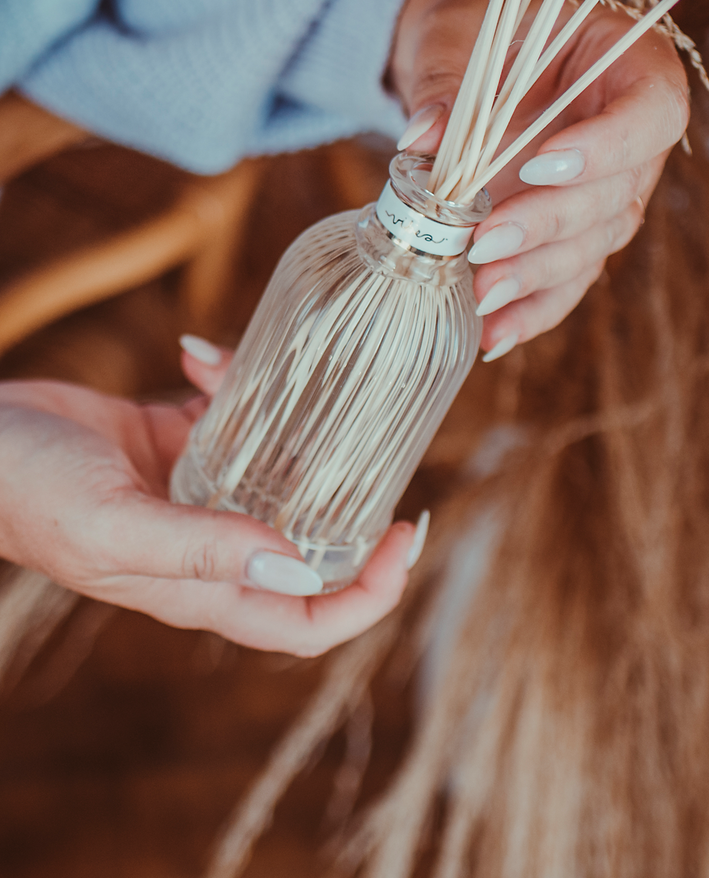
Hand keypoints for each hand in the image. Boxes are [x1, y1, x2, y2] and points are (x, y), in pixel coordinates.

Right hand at [0, 370, 420, 656]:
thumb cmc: (29, 493)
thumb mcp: (114, 525)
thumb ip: (200, 548)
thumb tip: (297, 565)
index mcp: (201, 586)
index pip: (306, 621)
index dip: (367, 595)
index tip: (404, 535)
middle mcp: (207, 547)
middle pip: (307, 545)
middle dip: (352, 502)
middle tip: (381, 440)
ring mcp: (192, 494)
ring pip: (274, 469)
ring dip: (286, 421)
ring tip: (262, 373)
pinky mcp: (172, 445)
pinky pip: (229, 417)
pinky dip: (228, 383)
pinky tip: (196, 354)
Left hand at [389, 0, 688, 356]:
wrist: (472, 61)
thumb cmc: (484, 32)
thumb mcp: (465, 37)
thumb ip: (448, 84)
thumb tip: (419, 141)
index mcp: (634, 69)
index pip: (650, 114)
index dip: (605, 147)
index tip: (540, 166)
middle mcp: (636, 143)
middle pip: (615, 196)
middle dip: (548, 227)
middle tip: (485, 244)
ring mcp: (611, 195)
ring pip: (593, 248)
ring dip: (537, 278)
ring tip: (482, 296)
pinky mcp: (578, 236)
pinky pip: (566, 280)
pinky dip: (530, 311)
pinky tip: (493, 336)